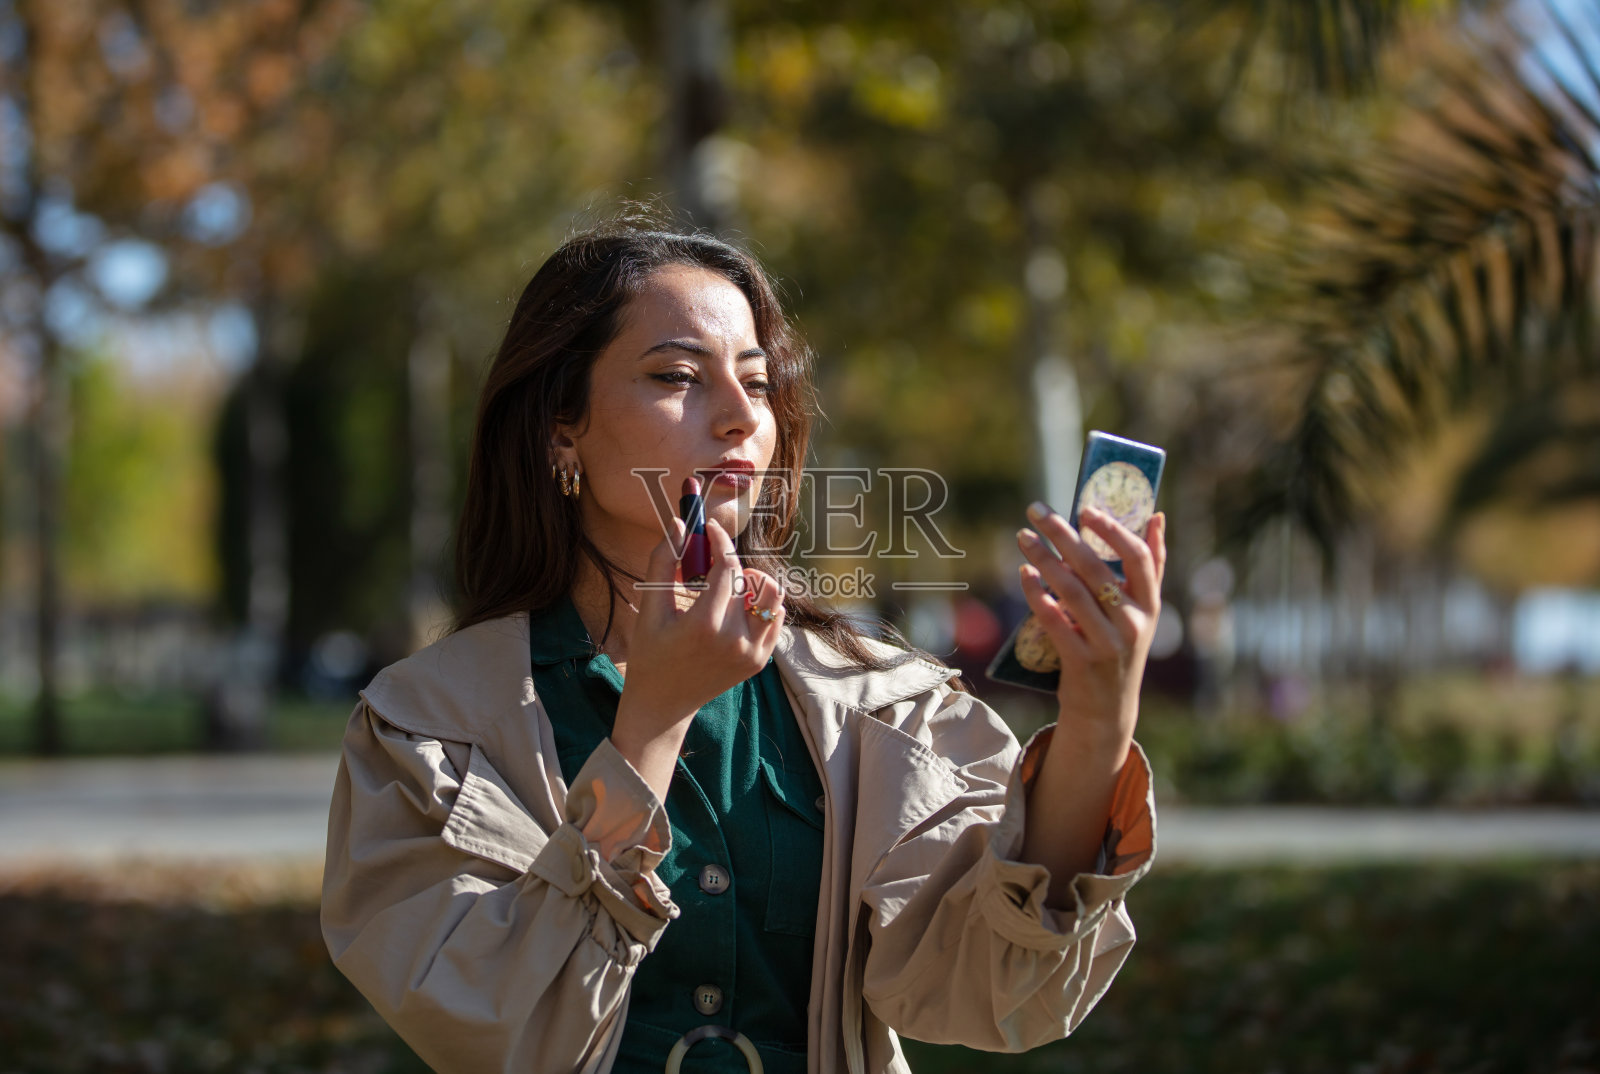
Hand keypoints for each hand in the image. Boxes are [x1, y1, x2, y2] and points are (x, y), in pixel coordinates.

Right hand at [610, 517, 785, 799]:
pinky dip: (763, 605)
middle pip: (749, 579)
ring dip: (754, 583)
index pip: (728, 567)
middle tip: (710, 565)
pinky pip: (775, 619)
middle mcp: (735, 639)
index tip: (711, 528)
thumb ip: (662, 563)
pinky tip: (739, 607)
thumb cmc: (651, 654)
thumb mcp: (651, 610)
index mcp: (705, 625)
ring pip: (773, 596)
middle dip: (730, 563)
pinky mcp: (760, 660)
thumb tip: (679, 523)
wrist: (664, 704)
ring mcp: (752, 652)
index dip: (720, 541)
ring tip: (729, 587)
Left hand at [1016, 504, 1166, 750]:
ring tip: (1023, 537)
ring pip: (1071, 590)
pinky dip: (1037, 594)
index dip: (1114, 530)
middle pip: (1095, 568)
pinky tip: (1024, 574)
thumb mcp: (1143, 611)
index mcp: (1150, 605)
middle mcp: (1133, 623)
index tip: (1085, 508)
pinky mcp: (1081, 661)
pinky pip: (1054, 620)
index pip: (1140, 558)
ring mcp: (1108, 644)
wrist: (1107, 708)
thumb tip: (1157, 515)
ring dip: (1043, 559)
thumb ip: (1152, 565)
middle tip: (1037, 510)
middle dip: (1063, 534)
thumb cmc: (1121, 646)